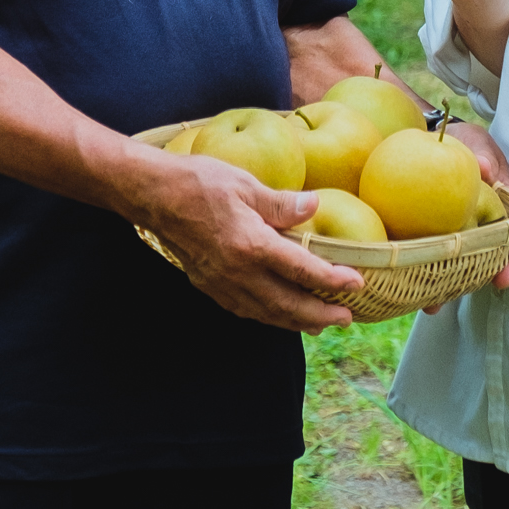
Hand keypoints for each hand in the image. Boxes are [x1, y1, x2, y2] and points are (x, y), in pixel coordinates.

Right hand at [122, 146, 360, 331]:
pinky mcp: (208, 286)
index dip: (331, 281)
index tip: (355, 285)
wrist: (153, 196)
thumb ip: (282, 203)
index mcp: (251, 245)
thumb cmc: (199, 183)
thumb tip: (314, 206)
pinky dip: (267, 317)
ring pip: (265, 314)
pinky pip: (244, 310)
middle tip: (346, 318)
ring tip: (319, 325)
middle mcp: (238, 272)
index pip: (301, 270)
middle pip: (287, 304)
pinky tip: (277, 315)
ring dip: (295, 322)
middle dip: (319, 315)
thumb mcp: (246, 184)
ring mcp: (221, 283)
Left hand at [443, 121, 508, 295]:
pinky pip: (435, 264)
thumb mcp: (476, 144)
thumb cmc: (462, 144)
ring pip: (465, 266)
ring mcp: (460, 236)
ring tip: (459, 301)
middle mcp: (484, 225)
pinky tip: (425, 303)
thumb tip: (483, 167)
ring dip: (460, 286)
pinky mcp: (435, 241)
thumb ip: (483, 157)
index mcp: (501, 203)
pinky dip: (431, 284)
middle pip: (495, 251)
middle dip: (501, 268)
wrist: (432, 142)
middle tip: (505, 280)